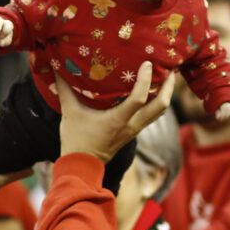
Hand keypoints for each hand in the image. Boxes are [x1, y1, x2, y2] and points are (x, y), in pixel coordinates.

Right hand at [57, 62, 174, 162]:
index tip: (148, 64)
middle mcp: (131, 125)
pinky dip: (156, 103)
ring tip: (167, 78)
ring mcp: (134, 130)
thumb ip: (65, 90)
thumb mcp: (69, 113)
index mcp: (118, 120)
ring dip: (166, 95)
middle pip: (161, 106)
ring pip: (159, 112)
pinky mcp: (132, 132)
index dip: (146, 80)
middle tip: (171, 69)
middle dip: (169, 87)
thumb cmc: (76, 139)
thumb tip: (57, 69)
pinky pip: (151, 116)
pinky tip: (152, 92)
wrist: (81, 165)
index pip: (139, 98)